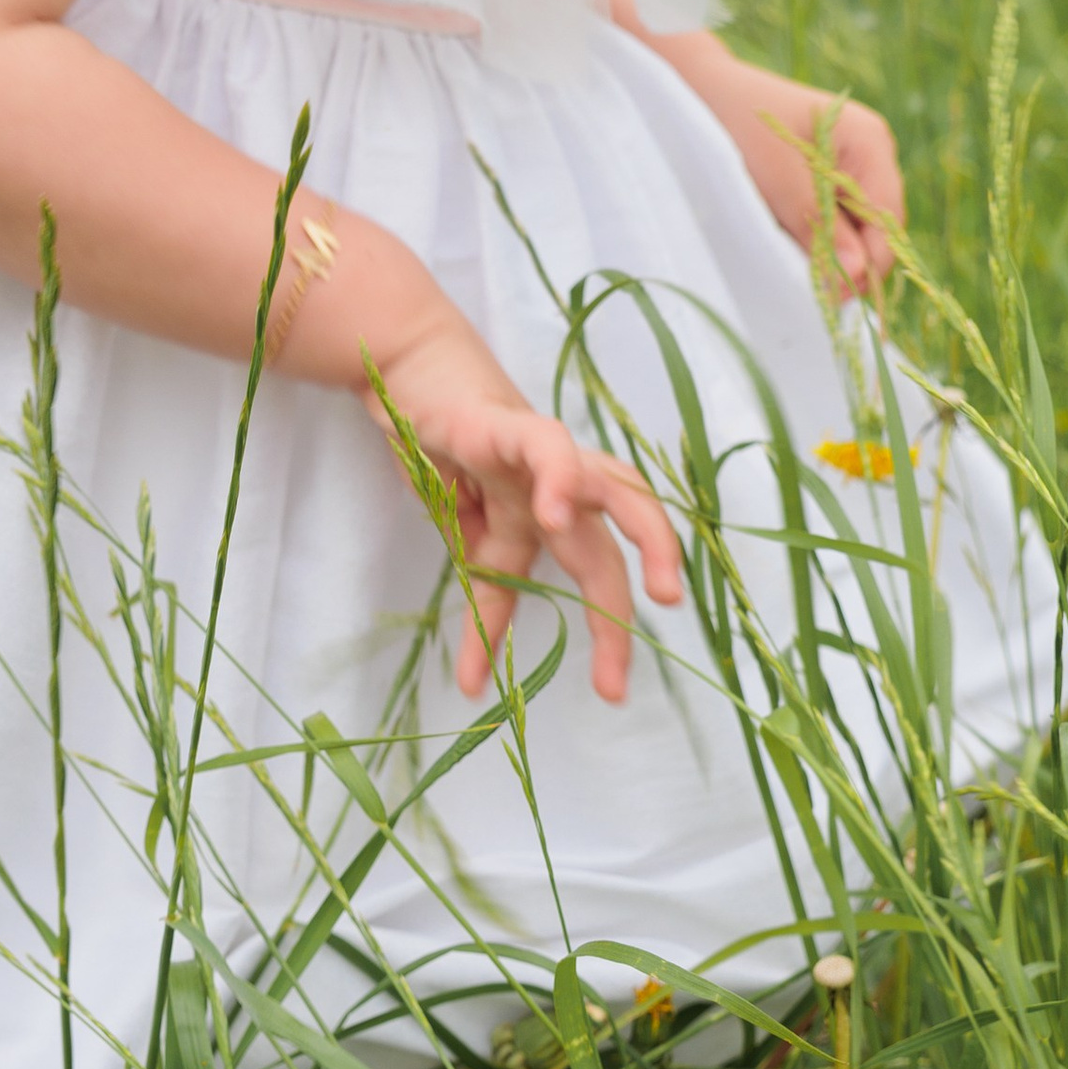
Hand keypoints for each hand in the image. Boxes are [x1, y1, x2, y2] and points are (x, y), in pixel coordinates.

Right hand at [369, 322, 685, 703]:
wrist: (408, 371)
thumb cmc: (439, 444)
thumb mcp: (459, 533)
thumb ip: (480, 592)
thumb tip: (475, 676)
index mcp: (550, 521)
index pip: (577, 585)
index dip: (579, 642)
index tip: (572, 698)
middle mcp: (562, 493)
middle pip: (611, 554)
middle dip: (619, 621)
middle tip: (616, 687)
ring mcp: (547, 458)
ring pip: (621, 493)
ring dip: (650, 541)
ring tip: (659, 593)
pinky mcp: (517, 424)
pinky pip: (552, 450)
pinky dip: (561, 480)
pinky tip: (554, 516)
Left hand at [693, 51, 903, 301]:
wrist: (704, 91)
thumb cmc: (740, 124)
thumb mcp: (778, 179)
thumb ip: (820, 225)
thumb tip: (855, 274)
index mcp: (870, 143)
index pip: (887, 219)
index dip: (869, 264)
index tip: (835, 297)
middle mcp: (872, 151)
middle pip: (879, 225)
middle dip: (852, 260)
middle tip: (815, 292)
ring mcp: (853, 161)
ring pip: (858, 225)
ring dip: (834, 251)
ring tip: (799, 266)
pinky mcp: (831, 173)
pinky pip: (838, 216)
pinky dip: (821, 236)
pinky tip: (795, 243)